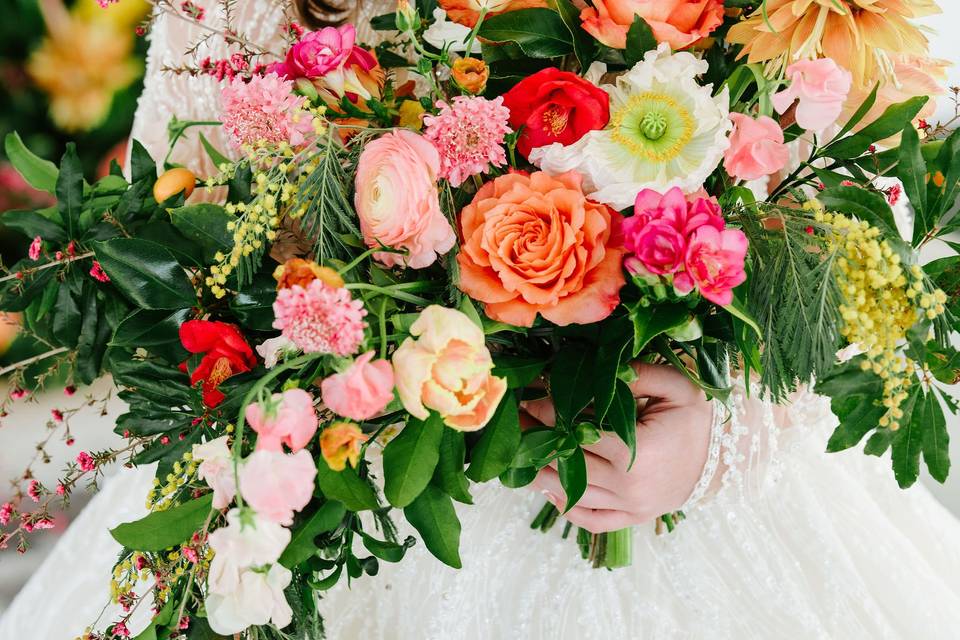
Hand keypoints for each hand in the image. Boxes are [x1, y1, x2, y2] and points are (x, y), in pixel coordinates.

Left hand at [524, 362, 712, 532]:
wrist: (730, 455)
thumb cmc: (700, 417)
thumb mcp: (676, 386)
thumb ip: (636, 374)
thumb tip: (591, 366)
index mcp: (639, 452)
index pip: (579, 432)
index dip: (549, 414)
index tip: (528, 399)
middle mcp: (631, 486)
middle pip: (569, 464)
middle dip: (538, 442)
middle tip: (514, 424)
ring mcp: (633, 507)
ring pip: (574, 494)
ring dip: (543, 475)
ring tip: (520, 455)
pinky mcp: (635, 518)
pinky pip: (594, 520)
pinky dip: (568, 508)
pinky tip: (549, 489)